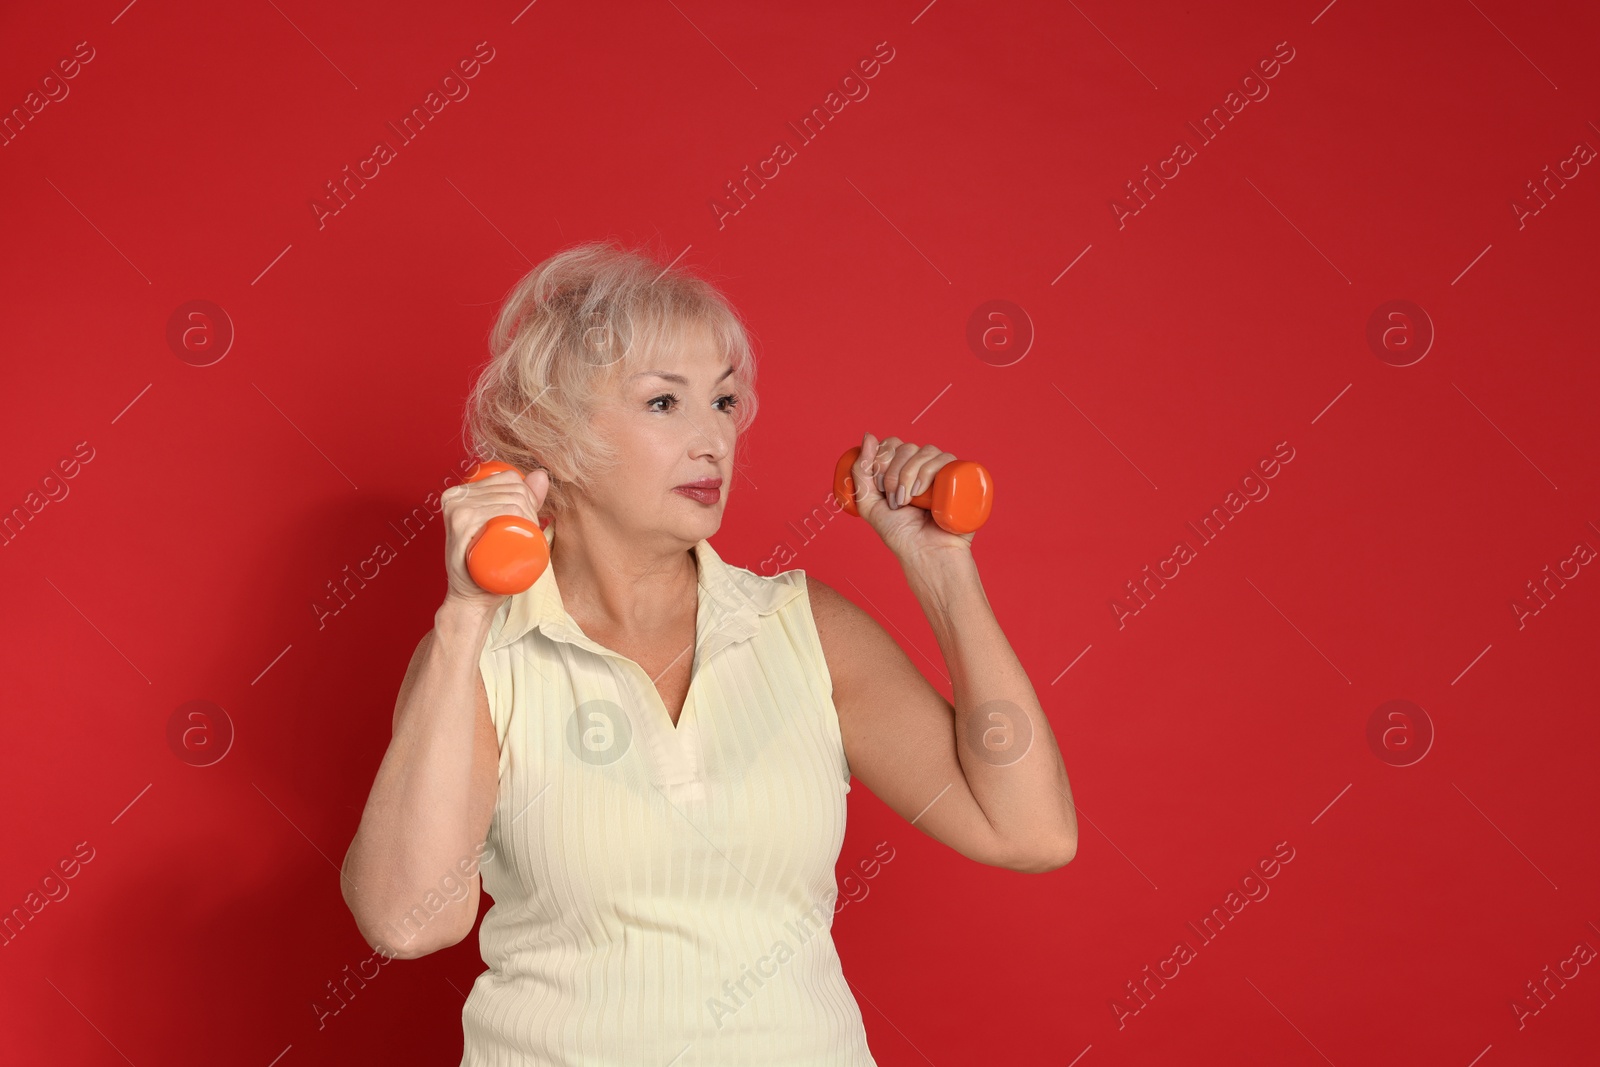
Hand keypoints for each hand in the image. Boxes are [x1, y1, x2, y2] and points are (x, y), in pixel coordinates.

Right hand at [438, 466, 549, 611]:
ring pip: (512, 501)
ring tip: (521, 540)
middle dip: (531, 512)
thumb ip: (523, 498)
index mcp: (461, 492)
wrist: (470, 599)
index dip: (527, 497)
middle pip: (513, 490)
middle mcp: (455, 497)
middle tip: (525, 537)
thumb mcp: (504, 525)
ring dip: (529, 519)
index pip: (509, 479)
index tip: (526, 521)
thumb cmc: (486, 565)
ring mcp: (457, 510)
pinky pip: (501, 511)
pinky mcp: (460, 526)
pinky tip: (519, 532)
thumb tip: (541, 474)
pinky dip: (519, 519)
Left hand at [850, 432, 975, 561]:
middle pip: (906, 447)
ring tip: (909, 501)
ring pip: (925, 450)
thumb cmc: (900, 535)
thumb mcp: (869, 504)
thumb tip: (868, 436)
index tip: (880, 487)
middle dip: (893, 473)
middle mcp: (922, 467)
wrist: (926, 554)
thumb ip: (861, 473)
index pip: (892, 444)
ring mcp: (941, 472)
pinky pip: (946, 458)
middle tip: (895, 500)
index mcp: (902, 469)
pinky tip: (923, 492)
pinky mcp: (958, 478)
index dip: (882, 459)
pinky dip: (931, 470)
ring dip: (909, 475)